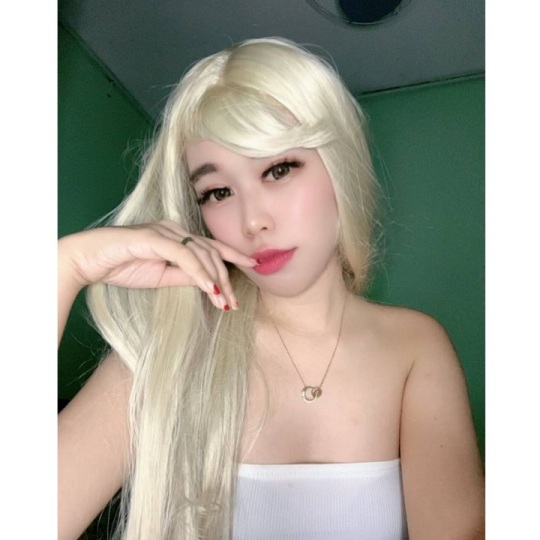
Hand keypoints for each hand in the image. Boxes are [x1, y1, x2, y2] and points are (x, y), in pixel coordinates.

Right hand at [59, 220, 256, 309]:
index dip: (234, 254)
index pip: (211, 245)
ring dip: (215, 280)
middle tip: (233, 303)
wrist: (89, 261)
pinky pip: (183, 255)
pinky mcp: (153, 237)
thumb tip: (210, 284)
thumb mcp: (162, 277)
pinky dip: (199, 273)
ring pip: (201, 254)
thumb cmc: (122, 266)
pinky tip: (210, 289)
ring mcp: (164, 231)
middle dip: (226, 279)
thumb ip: (185, 276)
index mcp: (176, 236)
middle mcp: (173, 228)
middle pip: (211, 252)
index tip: (254, 265)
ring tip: (224, 302)